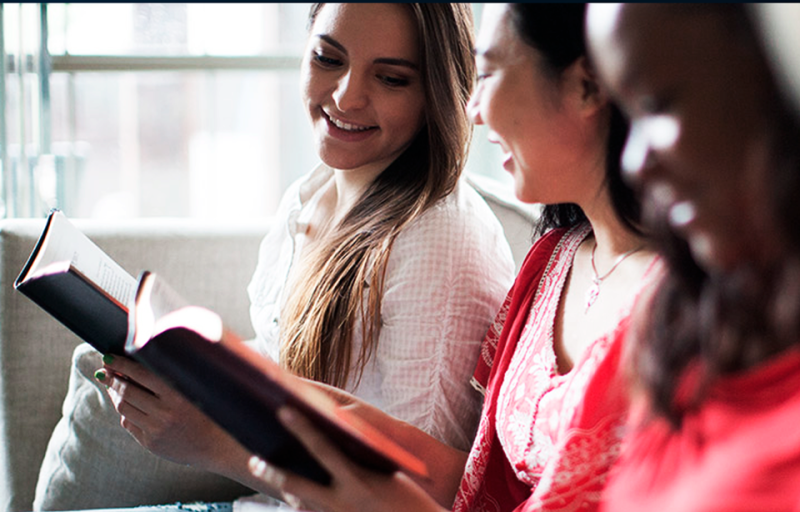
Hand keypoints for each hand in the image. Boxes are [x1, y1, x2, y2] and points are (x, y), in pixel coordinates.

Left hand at [96, 354, 242, 471]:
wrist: (216, 444)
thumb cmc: (207, 408)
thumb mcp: (195, 387)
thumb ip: (171, 372)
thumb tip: (139, 355)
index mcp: (179, 394)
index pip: (141, 373)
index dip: (121, 364)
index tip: (108, 357)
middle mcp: (165, 412)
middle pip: (127, 390)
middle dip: (112, 378)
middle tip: (105, 369)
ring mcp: (156, 429)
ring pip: (124, 407)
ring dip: (115, 393)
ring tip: (113, 384)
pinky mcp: (150, 443)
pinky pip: (129, 423)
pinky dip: (125, 411)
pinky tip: (126, 403)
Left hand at [248, 406, 446, 511]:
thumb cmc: (410, 500)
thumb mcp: (386, 474)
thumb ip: (358, 461)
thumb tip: (333, 446)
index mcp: (358, 481)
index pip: (323, 448)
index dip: (302, 428)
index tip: (283, 410)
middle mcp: (343, 503)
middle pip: (298, 484)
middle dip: (273, 472)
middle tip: (253, 460)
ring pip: (301, 504)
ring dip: (285, 489)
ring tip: (269, 474)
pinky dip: (302, 506)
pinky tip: (294, 499)